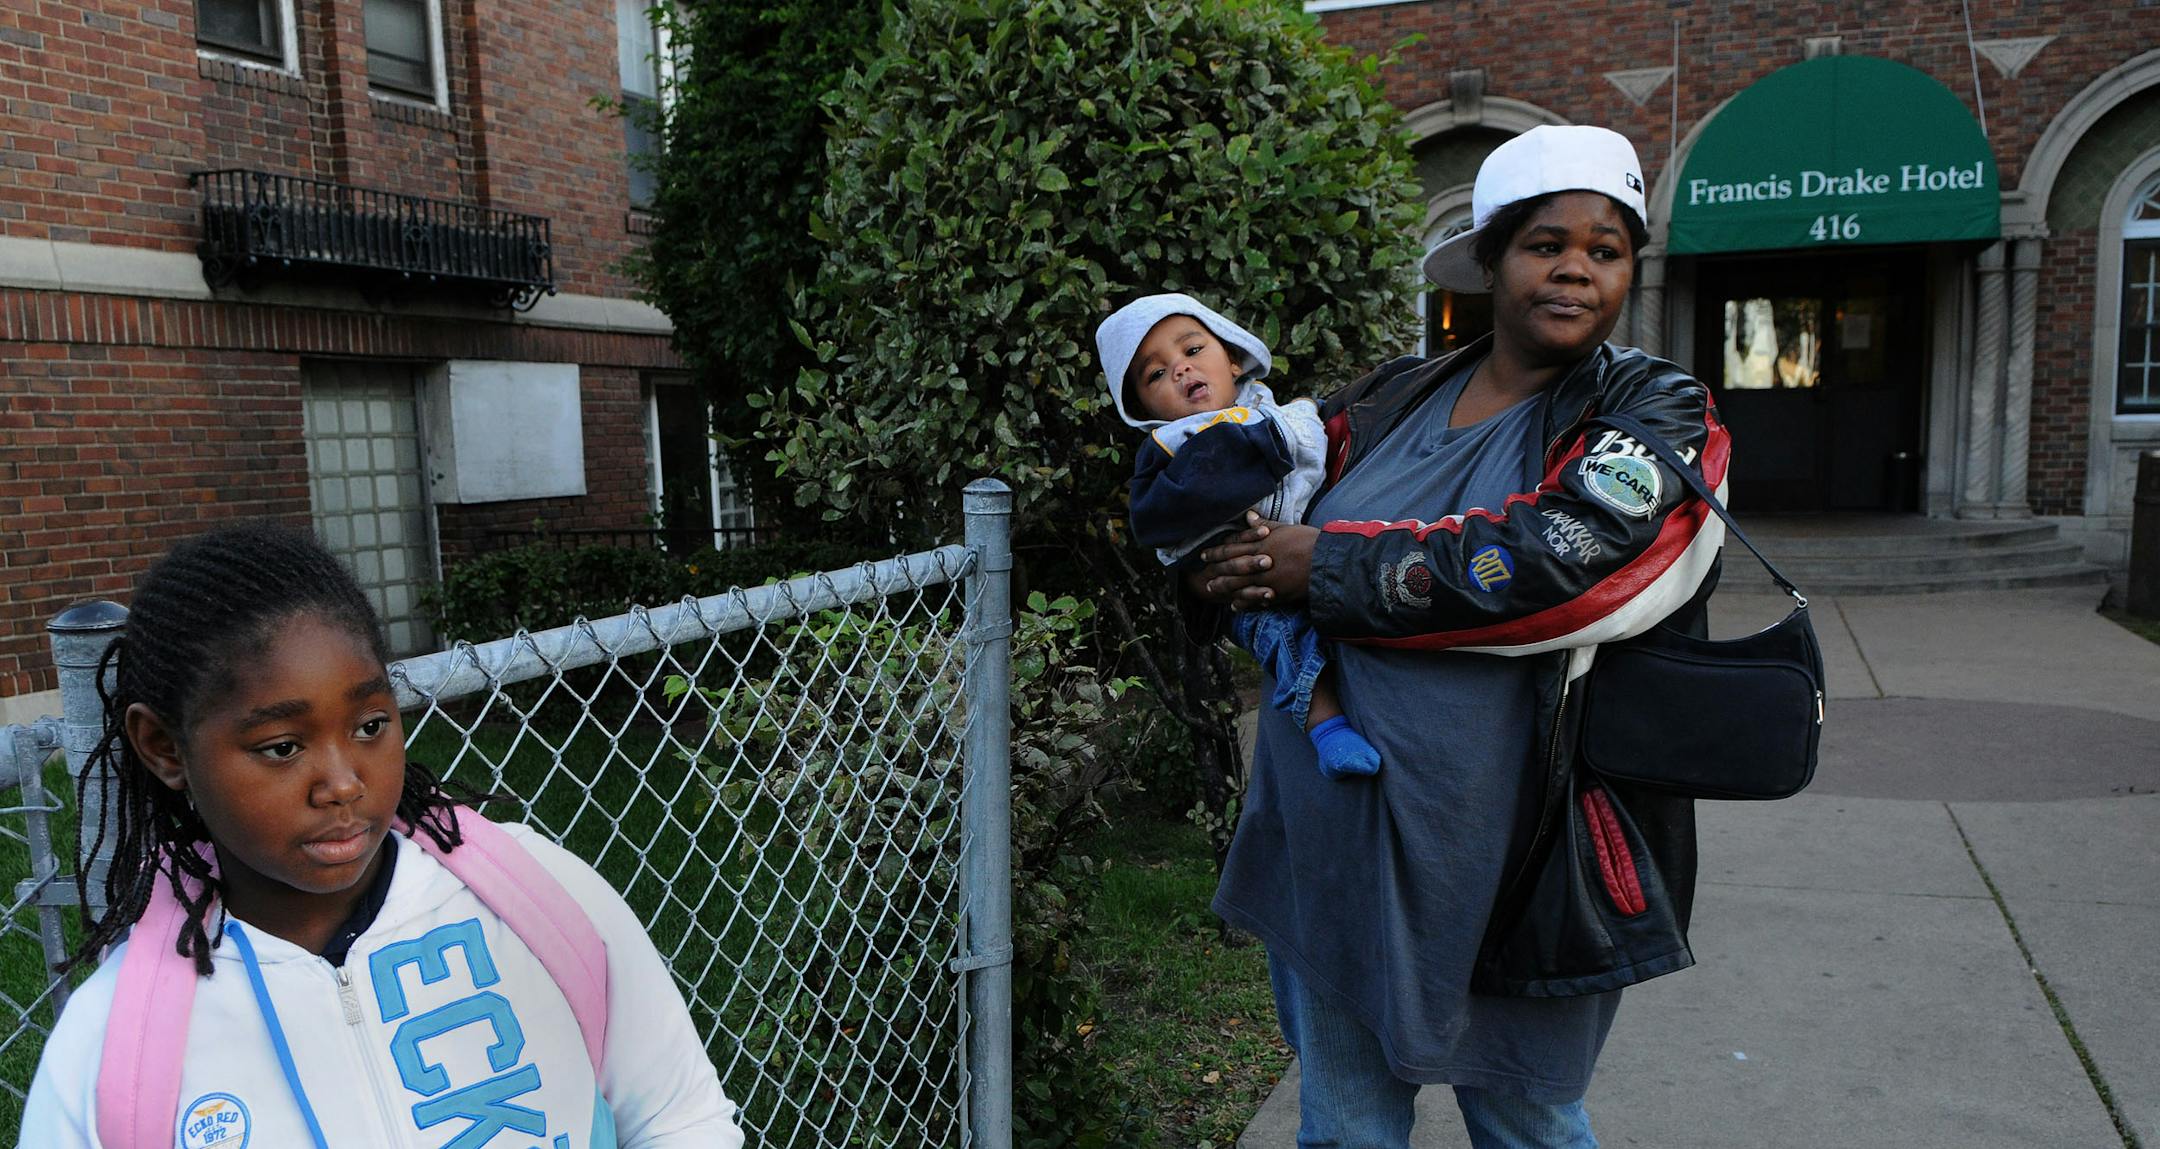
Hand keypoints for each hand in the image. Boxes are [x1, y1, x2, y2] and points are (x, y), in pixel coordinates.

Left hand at [1188, 511, 1317, 610]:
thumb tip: (1248, 515)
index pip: (1235, 546)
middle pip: (1233, 565)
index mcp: (1264, 543)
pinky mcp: (1278, 593)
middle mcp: (1262, 561)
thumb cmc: (1310, 541)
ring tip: (1213, 589)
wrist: (1328, 562)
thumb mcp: (1287, 528)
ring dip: (1225, 587)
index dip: (1219, 550)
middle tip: (1204, 573)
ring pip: (1240, 584)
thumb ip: (1265, 524)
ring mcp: (1268, 579)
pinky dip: (1244, 603)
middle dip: (1217, 569)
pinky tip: (1235, 606)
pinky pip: (1255, 599)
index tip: (1207, 553)